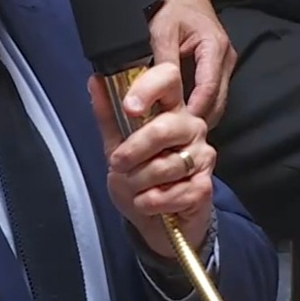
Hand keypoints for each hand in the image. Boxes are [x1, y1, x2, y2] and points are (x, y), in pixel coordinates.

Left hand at [88, 62, 214, 258]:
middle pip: (162, 129)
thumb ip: (108, 115)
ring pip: (162, 167)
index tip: (128, 107)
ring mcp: (202, 156)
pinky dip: (149, 203)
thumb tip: (95, 81)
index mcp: (170, 110)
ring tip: (138, 188)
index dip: (147, 88)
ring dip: (137, 184)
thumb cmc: (140, 180)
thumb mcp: (116, 146)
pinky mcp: (204, 187)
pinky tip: (150, 202)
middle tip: (118, 165)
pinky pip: (167, 194)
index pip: (167, 78)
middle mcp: (191, 127)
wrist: (157, 222)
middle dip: (132, 152)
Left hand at [153, 0, 235, 126]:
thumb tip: (148, 96)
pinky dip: (197, 109)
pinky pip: (211, 96)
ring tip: (174, 134)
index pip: (208, 90)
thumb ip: (160, 64)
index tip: (174, 130)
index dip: (192, 113)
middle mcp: (225, 60)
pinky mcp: (217, 70)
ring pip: (216, 103)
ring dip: (197, 118)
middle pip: (217, 102)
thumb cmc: (172, 7)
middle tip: (172, 139)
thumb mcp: (161, 32)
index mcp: (215, 48)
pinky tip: (180, 120)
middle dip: (196, 122)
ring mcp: (223, 66)